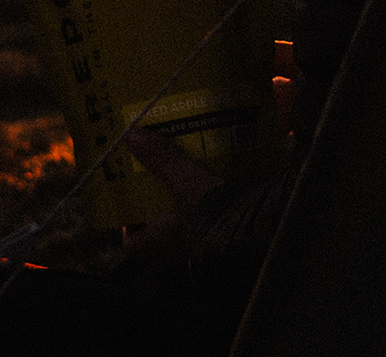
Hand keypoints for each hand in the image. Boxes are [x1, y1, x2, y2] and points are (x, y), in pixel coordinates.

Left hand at [117, 126, 224, 267]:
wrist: (256, 233)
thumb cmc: (211, 217)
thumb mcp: (185, 183)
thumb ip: (162, 160)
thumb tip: (132, 136)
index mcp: (160, 242)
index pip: (133, 243)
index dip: (129, 223)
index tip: (130, 199)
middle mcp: (179, 248)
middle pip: (161, 227)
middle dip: (162, 202)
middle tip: (163, 174)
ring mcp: (202, 245)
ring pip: (187, 221)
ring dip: (188, 199)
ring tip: (193, 170)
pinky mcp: (225, 235)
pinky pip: (212, 217)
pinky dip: (213, 200)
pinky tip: (222, 179)